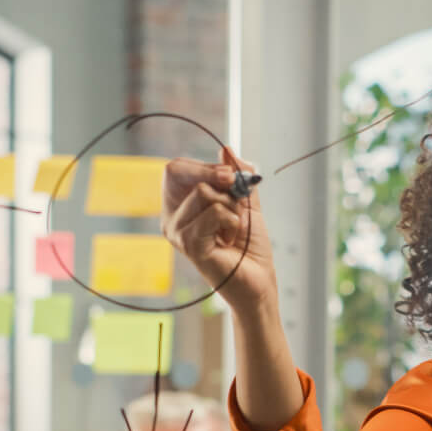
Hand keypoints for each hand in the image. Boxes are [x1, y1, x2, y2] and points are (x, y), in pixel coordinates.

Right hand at [161, 147, 275, 311]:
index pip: (176, 169)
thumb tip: (226, 149)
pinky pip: (214, 212)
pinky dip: (232, 221)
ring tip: (232, 230)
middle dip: (216, 177)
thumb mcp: (246, 202)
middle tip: (236, 199)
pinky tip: (230, 241)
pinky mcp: (189, 245)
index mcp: (180, 206)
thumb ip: (237, 176)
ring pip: (204, 192)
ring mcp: (177, 232)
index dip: (204, 166)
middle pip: (180, 172)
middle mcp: (172, 218)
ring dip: (231, 208)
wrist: (259, 280)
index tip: (231, 177)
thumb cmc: (249, 247)